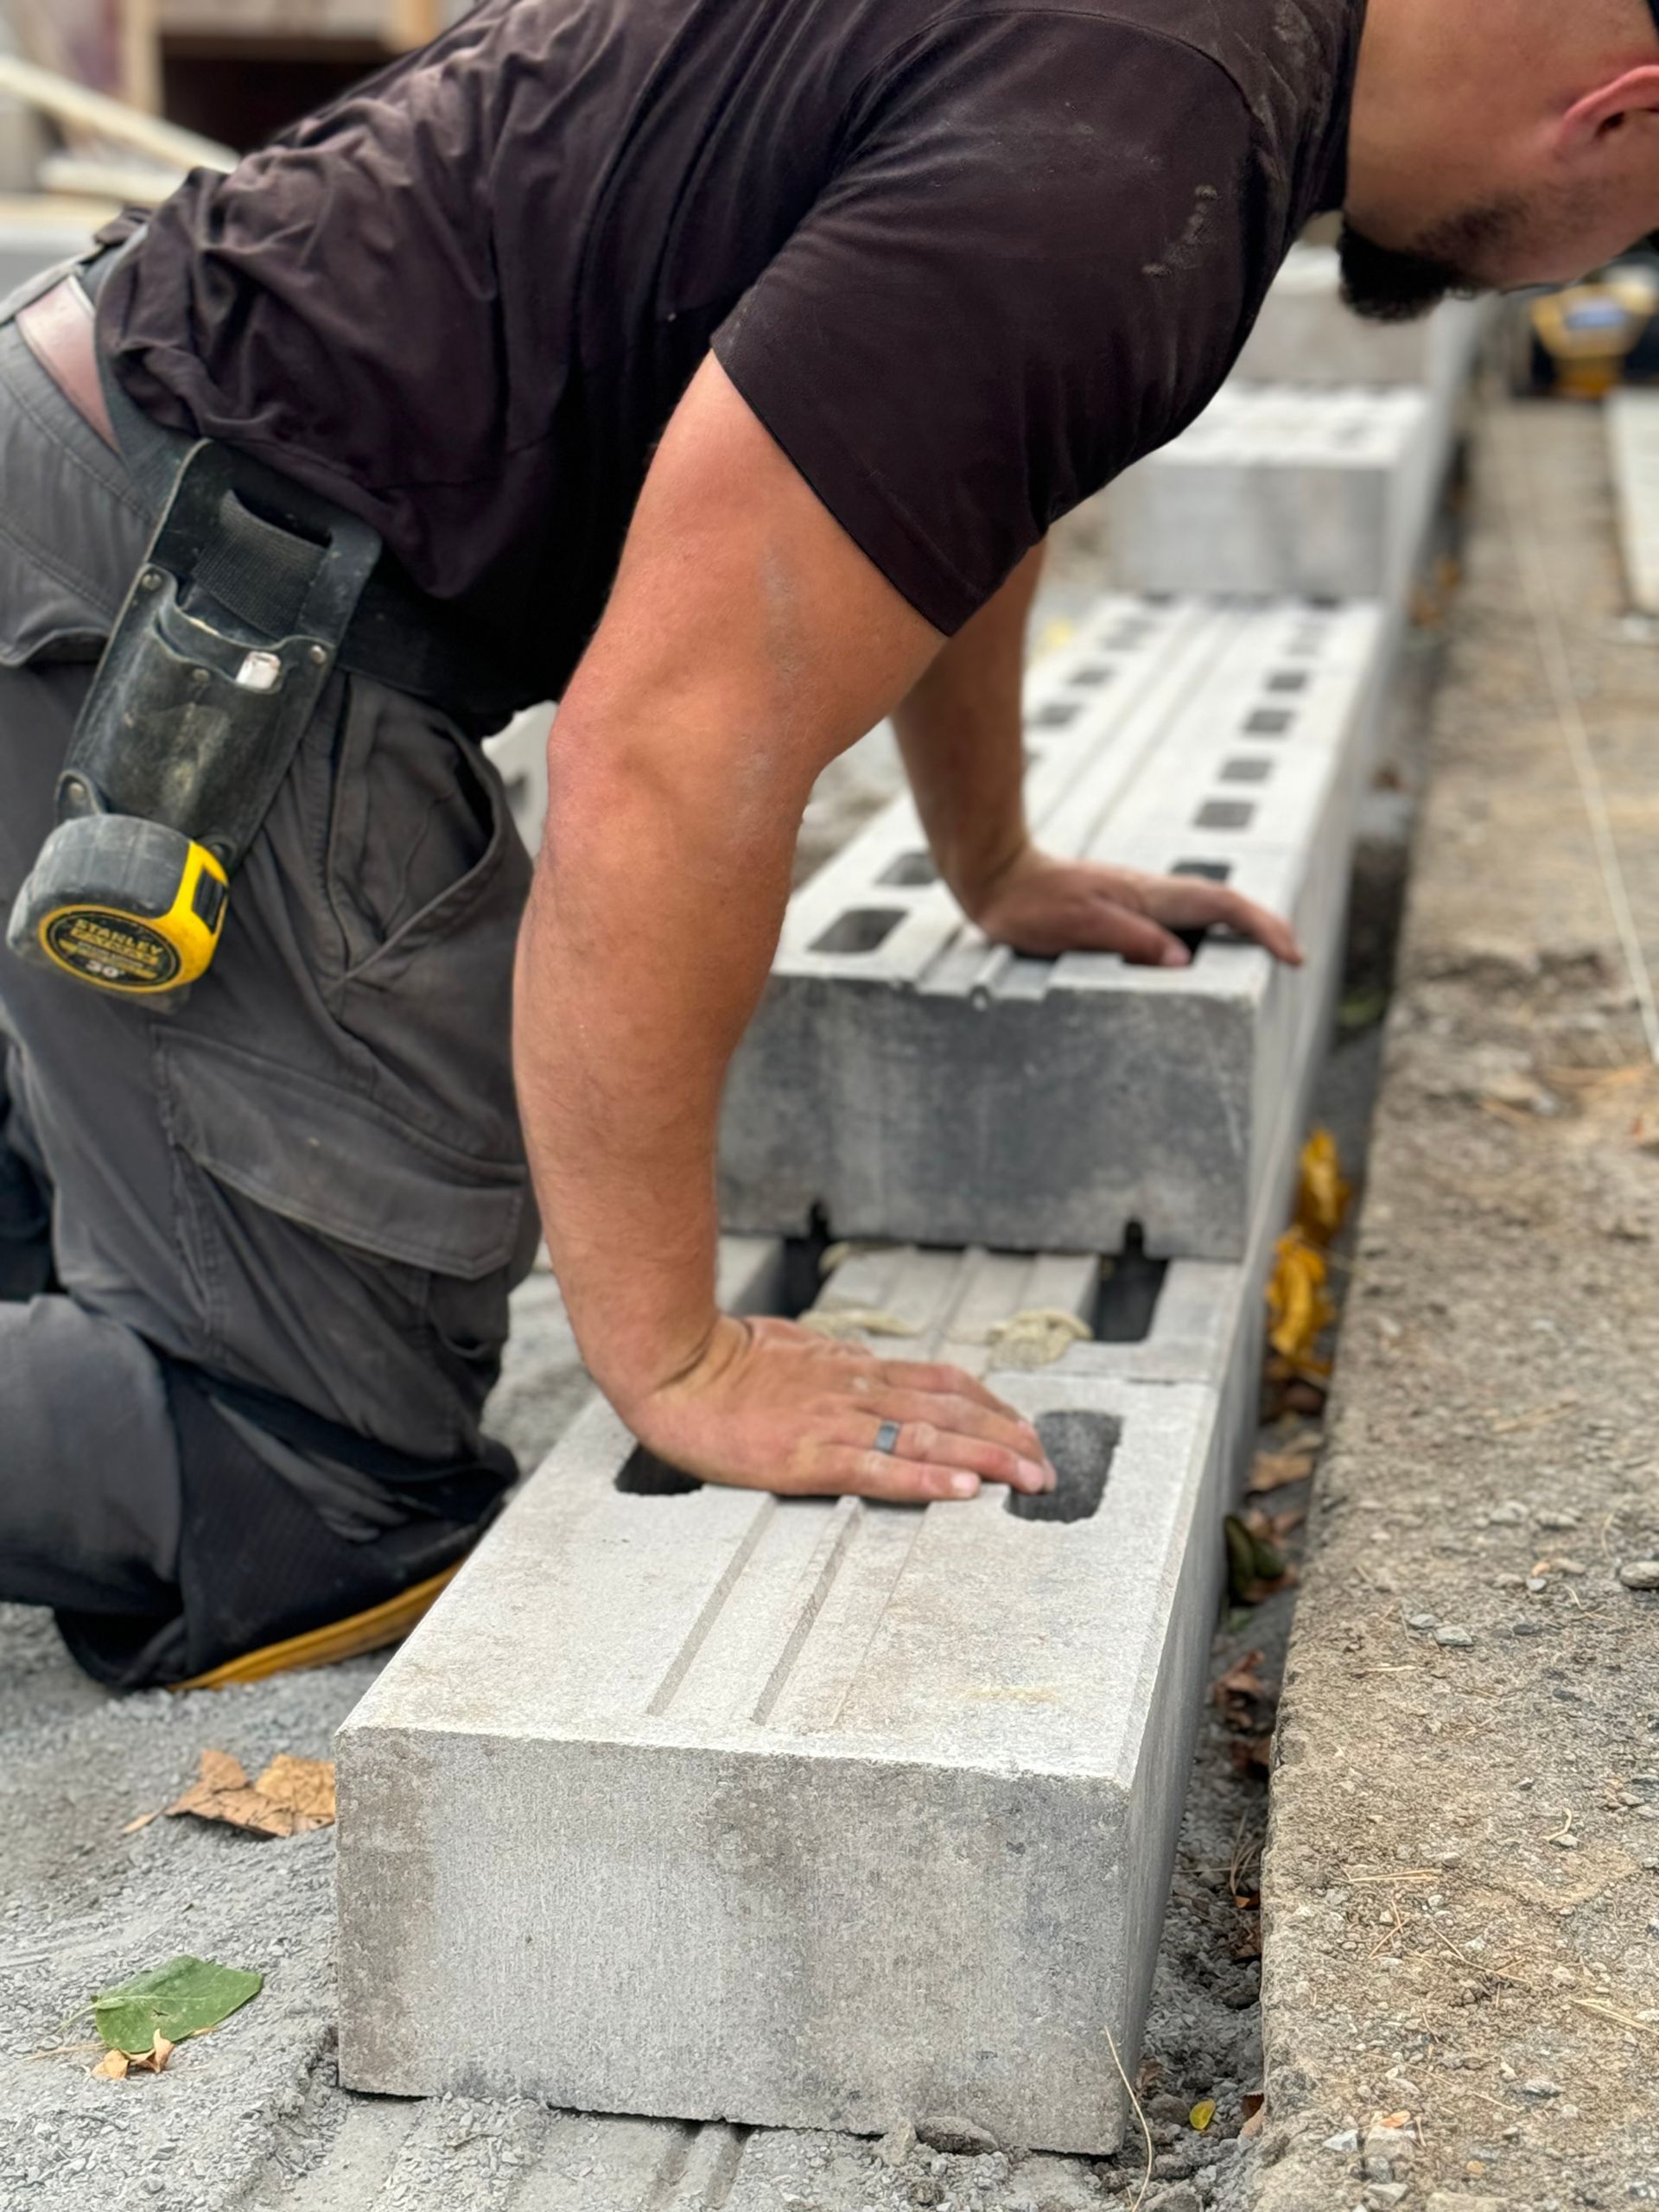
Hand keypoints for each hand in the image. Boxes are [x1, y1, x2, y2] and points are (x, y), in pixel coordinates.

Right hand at [622, 1315, 1056, 1503]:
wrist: (675, 1368)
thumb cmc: (724, 1361)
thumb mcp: (795, 1350)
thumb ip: (835, 1366)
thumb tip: (867, 1373)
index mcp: (855, 1368)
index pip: (943, 1382)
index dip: (991, 1404)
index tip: (1023, 1427)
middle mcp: (858, 1391)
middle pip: (951, 1410)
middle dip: (1007, 1437)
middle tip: (1047, 1465)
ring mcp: (837, 1422)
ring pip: (930, 1436)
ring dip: (988, 1458)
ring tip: (1029, 1478)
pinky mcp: (810, 1456)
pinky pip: (881, 1469)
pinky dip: (928, 1479)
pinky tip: (963, 1491)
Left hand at [966, 844, 1302, 967]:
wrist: (997, 879)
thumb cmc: (1032, 905)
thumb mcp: (1079, 926)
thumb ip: (1132, 940)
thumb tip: (1182, 962)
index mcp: (1150, 896)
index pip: (1224, 906)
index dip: (1262, 928)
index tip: (1292, 955)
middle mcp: (1153, 896)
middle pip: (1224, 909)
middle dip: (1263, 931)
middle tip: (1292, 960)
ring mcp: (1141, 903)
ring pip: (1203, 918)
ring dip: (1237, 937)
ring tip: (1262, 967)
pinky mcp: (1126, 915)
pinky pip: (1178, 928)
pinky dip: (1204, 943)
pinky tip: (1202, 966)